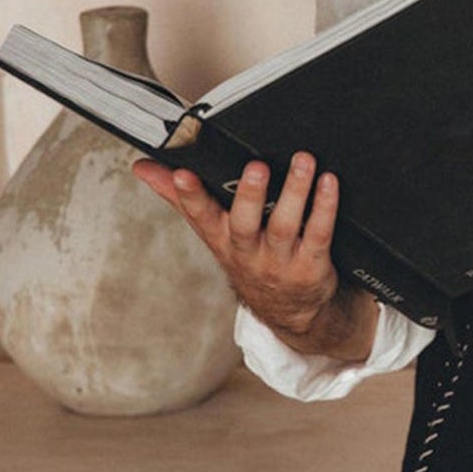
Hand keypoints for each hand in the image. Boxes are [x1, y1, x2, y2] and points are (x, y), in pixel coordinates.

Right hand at [132, 151, 374, 357]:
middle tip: (256, 166)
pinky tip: (329, 182)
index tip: (183, 173)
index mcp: (221, 240)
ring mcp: (280, 262)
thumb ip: (179, 197)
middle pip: (244, 223)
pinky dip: (324, 207)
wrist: (291, 309)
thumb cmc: (248, 257)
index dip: (189, 196)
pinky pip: (319, 233)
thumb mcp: (213, 232)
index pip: (200, 216)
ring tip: (302, 161)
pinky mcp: (312, 266)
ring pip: (285, 225)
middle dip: (248, 194)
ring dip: (295, 191)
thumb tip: (143, 168)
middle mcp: (248, 252)